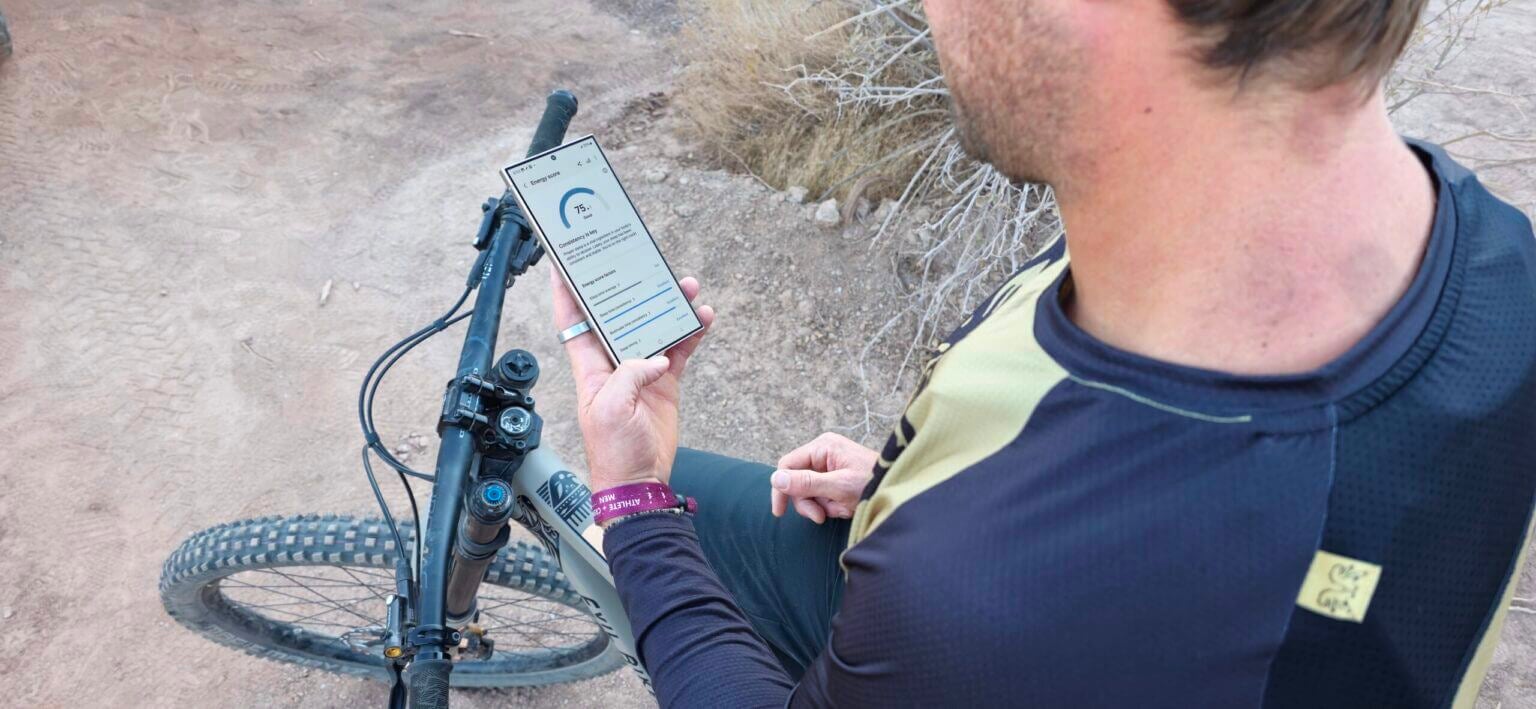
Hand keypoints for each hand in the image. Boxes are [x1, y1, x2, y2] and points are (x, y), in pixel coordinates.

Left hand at [550, 265, 714, 493]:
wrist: (640, 482)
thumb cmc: (613, 452)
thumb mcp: (609, 410)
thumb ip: (629, 376)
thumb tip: (656, 359)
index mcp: (591, 368)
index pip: (574, 323)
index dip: (568, 294)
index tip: (566, 264)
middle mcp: (614, 365)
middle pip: (621, 317)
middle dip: (633, 290)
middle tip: (646, 265)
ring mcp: (642, 372)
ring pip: (655, 328)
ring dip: (669, 307)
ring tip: (686, 288)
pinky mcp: (665, 383)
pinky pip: (680, 349)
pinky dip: (691, 332)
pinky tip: (703, 317)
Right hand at [771, 432, 876, 523]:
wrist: (900, 490)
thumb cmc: (874, 484)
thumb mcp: (839, 486)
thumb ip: (807, 483)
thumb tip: (776, 479)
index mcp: (823, 446)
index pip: (787, 465)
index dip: (781, 489)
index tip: (780, 512)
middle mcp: (824, 452)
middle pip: (797, 480)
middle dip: (809, 502)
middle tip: (821, 516)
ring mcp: (830, 464)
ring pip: (809, 491)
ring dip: (823, 505)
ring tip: (841, 509)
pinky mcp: (837, 476)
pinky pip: (823, 494)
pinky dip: (832, 505)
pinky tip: (845, 507)